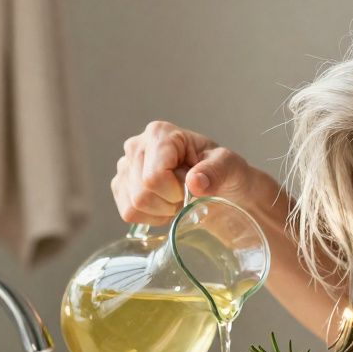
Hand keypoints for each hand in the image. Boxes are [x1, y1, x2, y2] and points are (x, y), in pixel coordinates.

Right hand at [111, 121, 254, 225]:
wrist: (224, 191)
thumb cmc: (226, 175)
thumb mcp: (232, 168)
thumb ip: (216, 171)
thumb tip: (194, 181)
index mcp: (160, 134)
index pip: (154, 176)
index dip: (175, 191)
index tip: (192, 187)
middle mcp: (136, 146)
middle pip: (142, 192)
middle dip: (169, 202)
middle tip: (187, 194)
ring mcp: (125, 167)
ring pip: (135, 205)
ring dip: (162, 210)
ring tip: (177, 199)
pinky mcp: (121, 187)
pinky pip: (129, 213)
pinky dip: (151, 218)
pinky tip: (166, 206)